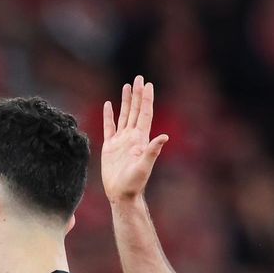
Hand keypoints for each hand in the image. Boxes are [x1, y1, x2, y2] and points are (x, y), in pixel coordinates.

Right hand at [102, 76, 169, 205]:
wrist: (121, 194)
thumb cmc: (134, 183)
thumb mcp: (145, 166)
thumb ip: (152, 151)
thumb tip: (164, 137)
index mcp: (141, 139)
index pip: (144, 114)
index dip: (146, 99)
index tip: (147, 84)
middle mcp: (132, 137)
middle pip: (135, 110)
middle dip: (137, 94)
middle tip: (138, 78)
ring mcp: (121, 141)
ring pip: (124, 116)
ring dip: (125, 101)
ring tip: (127, 86)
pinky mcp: (110, 147)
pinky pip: (109, 127)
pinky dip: (109, 115)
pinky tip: (109, 105)